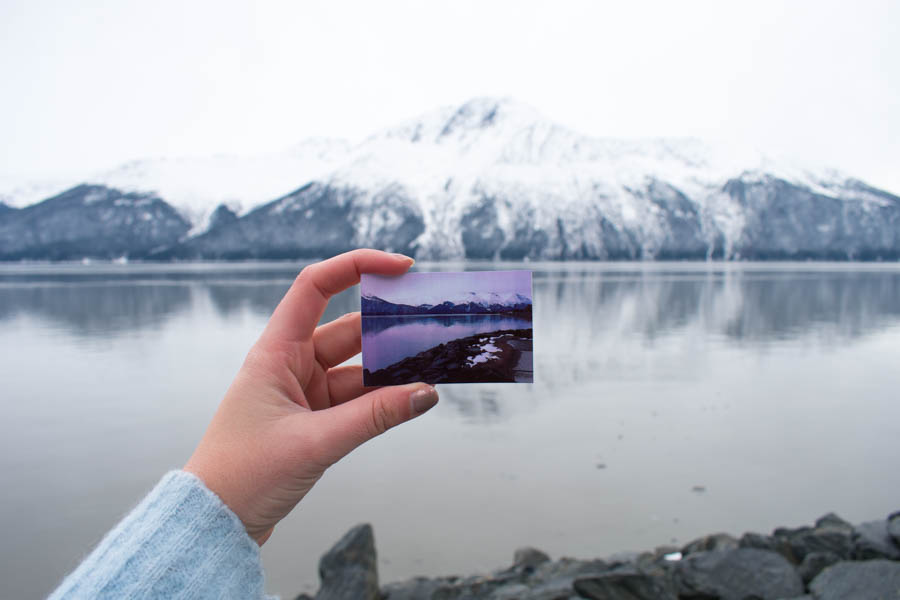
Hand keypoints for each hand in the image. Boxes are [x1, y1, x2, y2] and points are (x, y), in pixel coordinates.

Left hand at [184, 249, 438, 543]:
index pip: (315, 287)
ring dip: (392, 370)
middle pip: (349, 330)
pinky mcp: (314, 419)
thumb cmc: (244, 475)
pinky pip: (357, 398)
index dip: (357, 266)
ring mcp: (304, 392)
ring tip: (436, 366)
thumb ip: (374, 418)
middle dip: (391, 327)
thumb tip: (426, 393)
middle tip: (436, 325)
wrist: (214, 521)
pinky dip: (384, 399)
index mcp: (276, 352)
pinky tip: (412, 400)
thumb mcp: (314, 443)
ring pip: (359, 368)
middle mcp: (290, 364)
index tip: (401, 268)